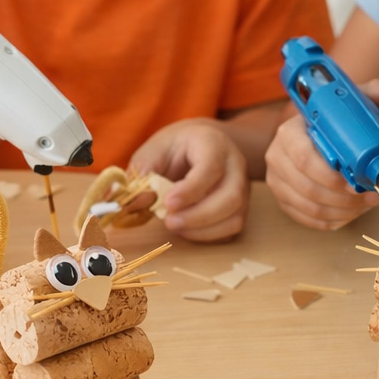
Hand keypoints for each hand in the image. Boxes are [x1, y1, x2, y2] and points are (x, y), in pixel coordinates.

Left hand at [129, 119, 248, 241]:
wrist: (200, 144)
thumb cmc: (175, 148)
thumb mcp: (154, 151)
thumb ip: (144, 173)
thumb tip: (136, 202)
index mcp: (214, 143)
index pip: (212, 167)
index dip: (191, 189)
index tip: (168, 203)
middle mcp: (235, 165)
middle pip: (231, 196)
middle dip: (199, 216)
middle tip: (169, 222)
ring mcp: (242, 188)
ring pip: (235, 216)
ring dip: (203, 229)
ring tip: (174, 226)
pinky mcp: (240, 207)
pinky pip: (232, 228)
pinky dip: (209, 235)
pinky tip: (187, 230)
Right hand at [264, 81, 378, 229]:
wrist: (321, 132)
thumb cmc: (338, 119)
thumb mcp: (355, 103)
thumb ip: (375, 97)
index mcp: (289, 132)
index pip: (304, 158)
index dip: (331, 175)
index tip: (359, 182)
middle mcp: (277, 157)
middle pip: (308, 188)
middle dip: (344, 198)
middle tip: (371, 197)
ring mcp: (278, 181)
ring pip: (310, 207)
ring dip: (343, 211)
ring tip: (366, 204)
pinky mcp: (284, 200)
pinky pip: (308, 219)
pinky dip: (332, 220)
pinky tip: (350, 213)